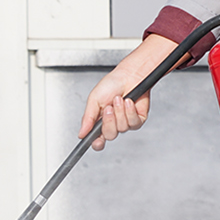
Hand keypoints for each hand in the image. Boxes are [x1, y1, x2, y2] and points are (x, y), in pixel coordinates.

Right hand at [77, 33, 179, 149]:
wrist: (129, 75)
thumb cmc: (112, 84)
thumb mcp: (94, 100)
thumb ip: (87, 118)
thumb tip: (81, 133)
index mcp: (101, 120)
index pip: (97, 139)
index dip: (97, 143)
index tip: (96, 141)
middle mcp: (114, 123)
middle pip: (110, 135)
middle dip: (109, 121)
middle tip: (108, 108)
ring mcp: (126, 123)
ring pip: (122, 128)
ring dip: (120, 112)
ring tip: (119, 100)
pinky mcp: (138, 120)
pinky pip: (134, 123)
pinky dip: (130, 111)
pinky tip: (128, 102)